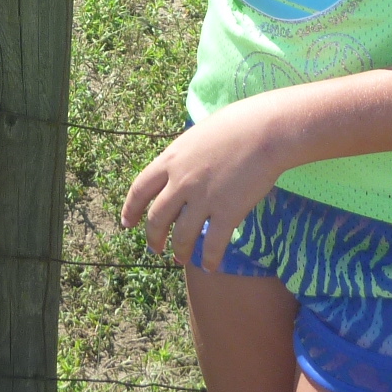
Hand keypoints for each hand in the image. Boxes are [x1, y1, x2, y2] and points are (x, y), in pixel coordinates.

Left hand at [120, 101, 288, 272]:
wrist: (264, 131)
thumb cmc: (235, 125)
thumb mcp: (195, 136)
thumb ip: (183, 157)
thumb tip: (178, 168)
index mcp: (170, 160)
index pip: (139, 190)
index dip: (130, 209)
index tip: (127, 224)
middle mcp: (180, 182)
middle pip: (156, 218)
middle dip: (153, 237)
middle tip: (155, 248)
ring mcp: (203, 199)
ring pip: (182, 235)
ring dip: (180, 250)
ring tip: (181, 258)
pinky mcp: (227, 213)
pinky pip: (213, 244)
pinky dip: (210, 259)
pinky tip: (210, 266)